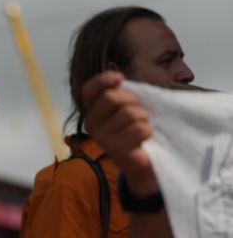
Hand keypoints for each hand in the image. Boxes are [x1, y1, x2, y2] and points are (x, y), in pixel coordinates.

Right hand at [82, 71, 158, 195]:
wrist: (144, 157)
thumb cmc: (136, 126)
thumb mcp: (128, 104)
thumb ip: (121, 92)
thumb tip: (119, 79)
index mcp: (91, 111)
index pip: (88, 90)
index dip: (103, 80)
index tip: (121, 79)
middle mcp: (91, 124)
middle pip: (111, 98)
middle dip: (133, 101)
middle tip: (139, 111)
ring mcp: (101, 138)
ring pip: (129, 113)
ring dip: (144, 118)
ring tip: (141, 127)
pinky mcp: (115, 150)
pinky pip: (139, 129)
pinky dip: (148, 131)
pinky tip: (143, 139)